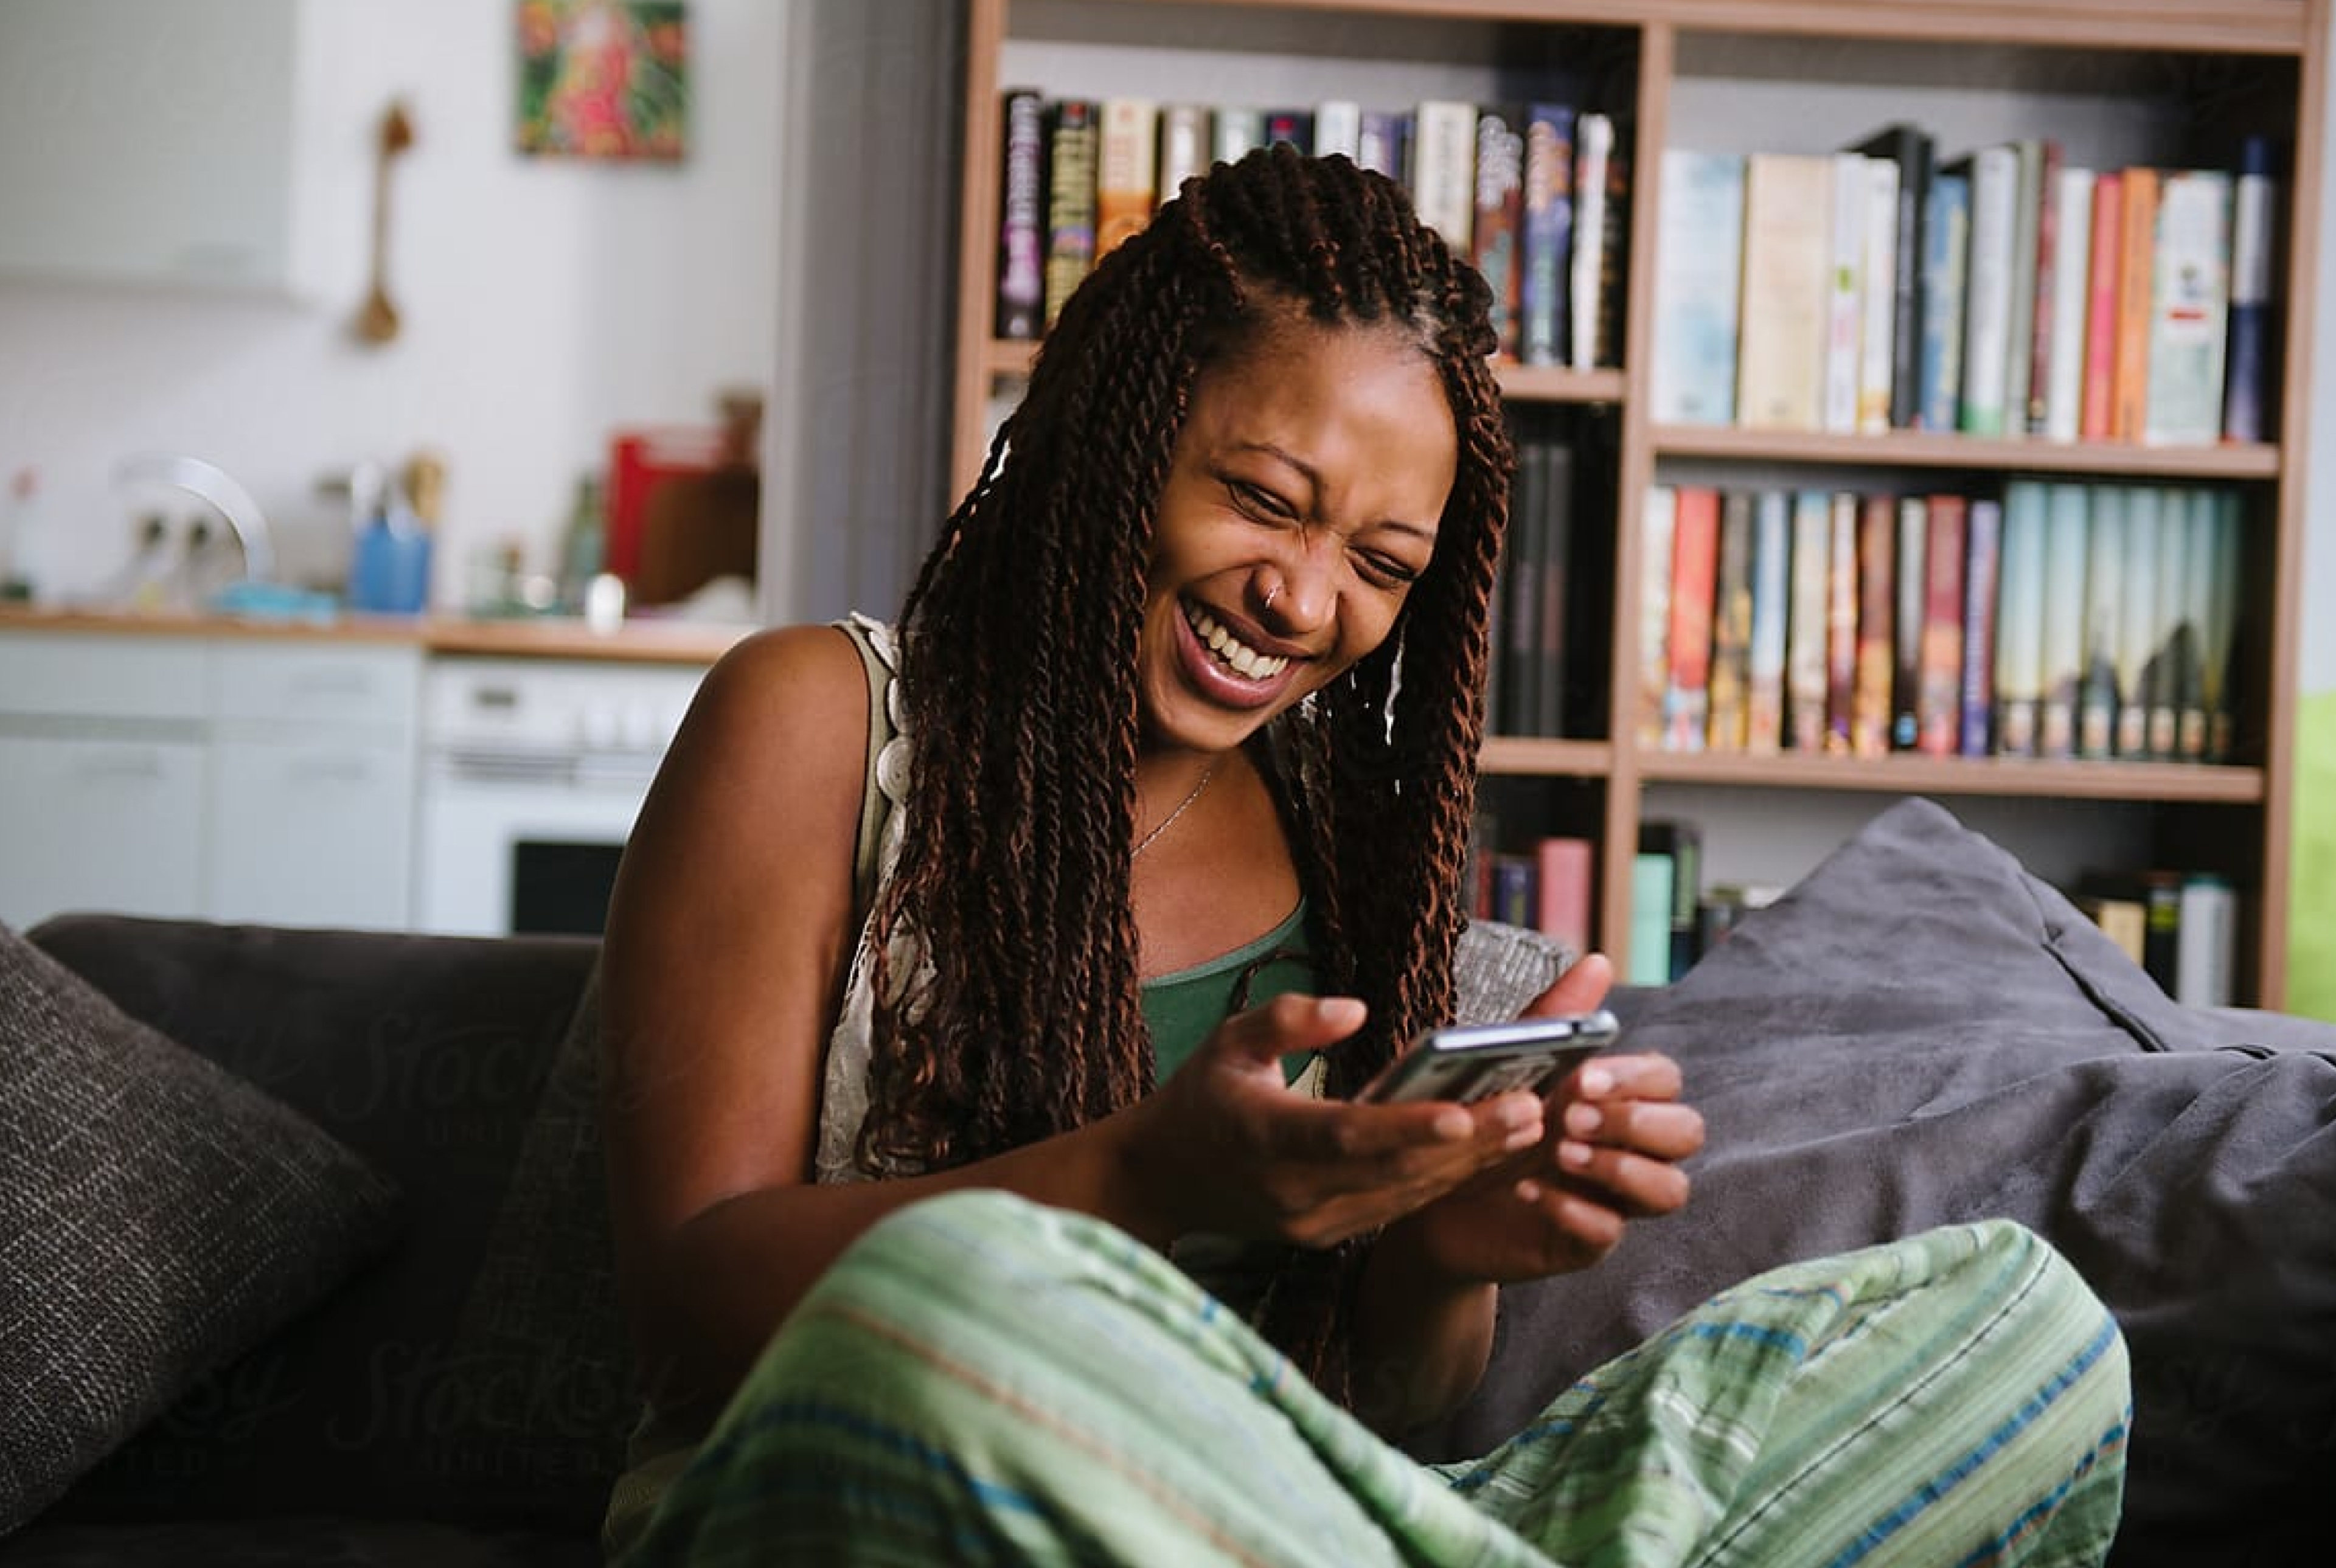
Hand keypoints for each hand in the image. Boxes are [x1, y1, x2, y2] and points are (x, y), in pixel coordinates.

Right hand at [1122, 993, 1551, 1247]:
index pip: (1345, 1137)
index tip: (1461, 1113)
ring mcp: (1316, 1223)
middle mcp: (1295, 1192)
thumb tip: (1353, 1008)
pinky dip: (1446, 1181)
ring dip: (1471, 1165)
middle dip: (1467, 1145)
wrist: (1164, 1181)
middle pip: (1393, 1171)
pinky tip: (1493, 1152)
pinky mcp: (1331, 1235)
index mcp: (1265, 1138)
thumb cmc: (1202, 1097)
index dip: (1405, 1129)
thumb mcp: (1228, 1040)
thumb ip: (1287, 1019)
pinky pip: (1398, 1207)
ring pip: (1406, 1195)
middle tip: (1531, 1109)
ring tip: (1531, 1126)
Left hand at [1395, 953, 1705, 1284]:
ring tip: (1561, 1155)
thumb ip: (1557, 1019)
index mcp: (1618, 1097)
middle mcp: (1630, 1147)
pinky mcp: (1586, 1240)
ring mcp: (1615, 1196)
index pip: (1666, 1081)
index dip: (1636, 1079)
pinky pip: (1610, 1234)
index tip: (1582, 1079)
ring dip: (1622, 1170)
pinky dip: (1576, 1212)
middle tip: (1572, 1118)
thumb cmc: (1486, 1117)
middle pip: (1686, 1133)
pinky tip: (1531, 1192)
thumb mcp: (1513, 1063)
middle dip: (1637, 1122)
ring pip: (1670, 1190)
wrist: (1431, 1188)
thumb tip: (1599, 962)